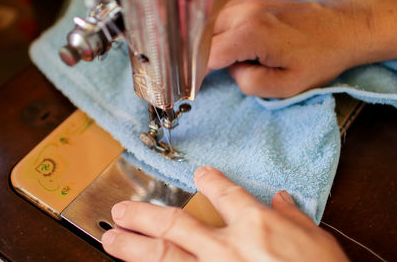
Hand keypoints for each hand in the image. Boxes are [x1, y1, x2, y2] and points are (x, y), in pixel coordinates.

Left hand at [102, 166, 347, 261]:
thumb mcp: (317, 240)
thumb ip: (294, 216)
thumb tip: (282, 199)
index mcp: (257, 225)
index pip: (225, 193)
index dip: (209, 180)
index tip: (199, 173)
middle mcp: (230, 248)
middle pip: (177, 224)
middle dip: (146, 216)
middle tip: (122, 210)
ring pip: (166, 256)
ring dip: (135, 247)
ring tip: (111, 240)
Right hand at [208, 0, 396, 97]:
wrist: (343, 29)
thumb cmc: (318, 59)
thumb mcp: (285, 86)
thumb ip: (248, 82)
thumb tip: (232, 69)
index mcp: (251, 34)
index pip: (208, 55)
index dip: (198, 74)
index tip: (194, 87)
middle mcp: (245, 12)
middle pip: (204, 37)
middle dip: (201, 58)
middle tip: (204, 76)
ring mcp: (248, 2)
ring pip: (210, 24)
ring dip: (208, 44)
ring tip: (215, 62)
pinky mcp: (253, 1)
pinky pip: (223, 16)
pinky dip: (218, 32)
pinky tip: (225, 45)